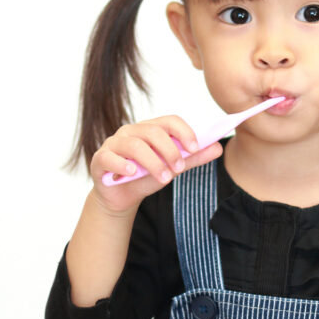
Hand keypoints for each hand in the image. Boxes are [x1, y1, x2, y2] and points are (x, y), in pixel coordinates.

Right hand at [89, 115, 223, 214]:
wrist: (122, 198)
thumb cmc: (146, 178)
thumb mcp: (172, 168)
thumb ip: (193, 158)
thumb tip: (218, 148)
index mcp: (150, 129)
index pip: (169, 121)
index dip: (184, 132)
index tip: (195, 147)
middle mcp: (131, 132)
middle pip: (153, 131)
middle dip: (170, 150)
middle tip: (180, 168)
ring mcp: (114, 144)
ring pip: (134, 145)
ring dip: (152, 162)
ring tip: (164, 178)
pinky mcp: (100, 159)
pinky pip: (110, 157)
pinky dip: (123, 165)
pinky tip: (133, 174)